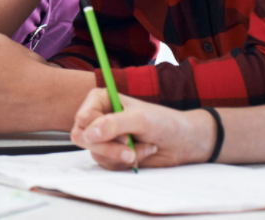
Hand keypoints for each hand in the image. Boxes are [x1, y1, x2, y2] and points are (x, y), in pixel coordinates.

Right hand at [71, 88, 216, 168]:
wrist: (182, 142)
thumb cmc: (164, 123)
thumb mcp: (140, 119)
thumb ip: (113, 124)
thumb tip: (89, 134)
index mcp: (100, 100)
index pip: (83, 117)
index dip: (98, 129)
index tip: (123, 135)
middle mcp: (98, 117)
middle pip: (82, 137)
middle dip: (108, 147)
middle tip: (129, 150)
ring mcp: (104, 137)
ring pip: (96, 153)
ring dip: (121, 155)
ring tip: (142, 148)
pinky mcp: (111, 154)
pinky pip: (107, 164)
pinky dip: (126, 162)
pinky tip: (142, 152)